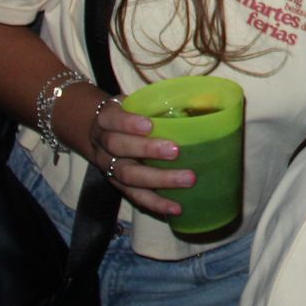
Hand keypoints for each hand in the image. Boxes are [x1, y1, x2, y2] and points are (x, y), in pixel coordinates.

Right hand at [90, 98, 191, 217]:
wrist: (100, 133)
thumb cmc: (129, 113)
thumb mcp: (136, 102)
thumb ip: (159, 102)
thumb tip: (205, 97)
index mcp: (106, 120)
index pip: (112, 120)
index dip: (128, 123)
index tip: (149, 125)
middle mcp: (104, 144)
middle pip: (119, 148)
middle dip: (147, 151)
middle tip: (176, 151)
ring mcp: (108, 167)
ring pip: (127, 176)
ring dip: (158, 180)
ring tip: (187, 179)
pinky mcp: (118, 185)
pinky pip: (135, 197)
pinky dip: (156, 203)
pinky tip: (176, 208)